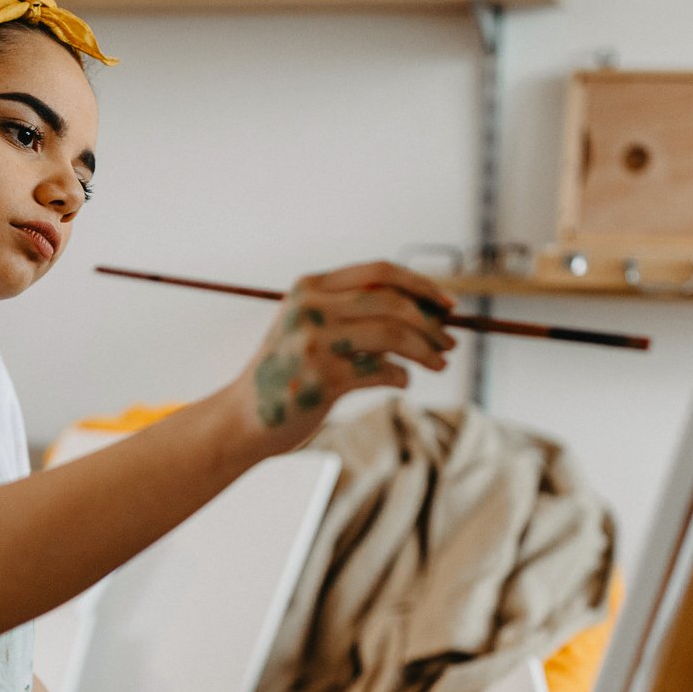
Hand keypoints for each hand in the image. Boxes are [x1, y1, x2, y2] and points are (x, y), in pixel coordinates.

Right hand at [226, 261, 455, 454]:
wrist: (242, 419)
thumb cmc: (289, 373)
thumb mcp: (311, 328)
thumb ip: (353, 313)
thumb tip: (426, 312)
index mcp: (309, 287)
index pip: (380, 272)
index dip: (421, 285)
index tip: (448, 305)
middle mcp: (310, 308)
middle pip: (392, 302)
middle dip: (430, 323)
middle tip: (450, 343)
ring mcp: (315, 343)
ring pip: (393, 335)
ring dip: (425, 350)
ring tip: (440, 364)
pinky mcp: (323, 380)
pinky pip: (382, 372)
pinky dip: (401, 377)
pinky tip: (403, 381)